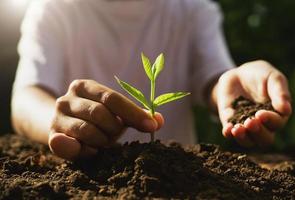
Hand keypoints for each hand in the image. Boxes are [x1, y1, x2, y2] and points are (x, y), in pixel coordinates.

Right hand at [49, 79, 163, 159]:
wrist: (64, 127)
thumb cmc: (97, 119)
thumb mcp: (116, 113)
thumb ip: (136, 115)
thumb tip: (159, 120)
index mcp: (85, 86)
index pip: (112, 97)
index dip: (133, 113)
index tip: (151, 126)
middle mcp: (67, 98)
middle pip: (99, 113)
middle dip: (114, 128)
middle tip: (115, 133)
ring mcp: (57, 117)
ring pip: (87, 130)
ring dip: (102, 140)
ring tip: (102, 140)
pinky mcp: (52, 137)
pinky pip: (70, 146)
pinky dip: (85, 150)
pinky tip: (91, 150)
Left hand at [216, 60, 291, 146]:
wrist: (237, 74)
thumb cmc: (260, 75)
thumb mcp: (272, 77)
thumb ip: (279, 92)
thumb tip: (286, 109)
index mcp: (278, 114)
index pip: (277, 123)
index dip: (270, 121)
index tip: (261, 113)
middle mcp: (264, 125)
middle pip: (265, 139)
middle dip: (258, 133)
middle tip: (250, 122)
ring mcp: (246, 126)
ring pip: (248, 141)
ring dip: (244, 137)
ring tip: (238, 129)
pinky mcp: (230, 123)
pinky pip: (230, 134)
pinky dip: (229, 134)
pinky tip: (227, 129)